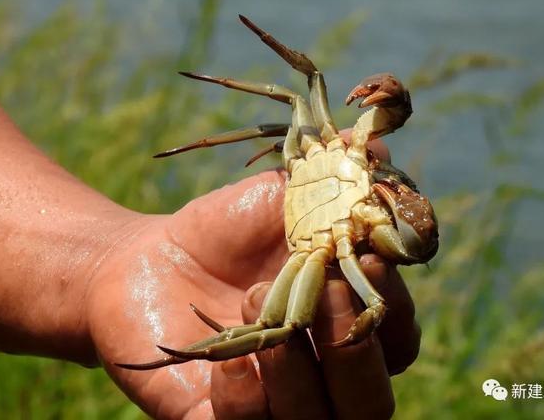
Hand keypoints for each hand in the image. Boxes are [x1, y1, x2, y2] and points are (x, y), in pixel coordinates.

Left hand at [87, 135, 419, 418]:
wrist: (147, 261)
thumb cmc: (223, 231)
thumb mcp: (277, 200)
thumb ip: (330, 184)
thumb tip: (382, 149)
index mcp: (345, 323)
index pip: (395, 338)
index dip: (391, 308)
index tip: (366, 260)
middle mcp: (320, 374)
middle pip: (371, 402)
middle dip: (355, 352)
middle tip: (326, 293)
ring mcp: (272, 404)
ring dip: (298, 368)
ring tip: (255, 299)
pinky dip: (245, 398)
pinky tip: (227, 356)